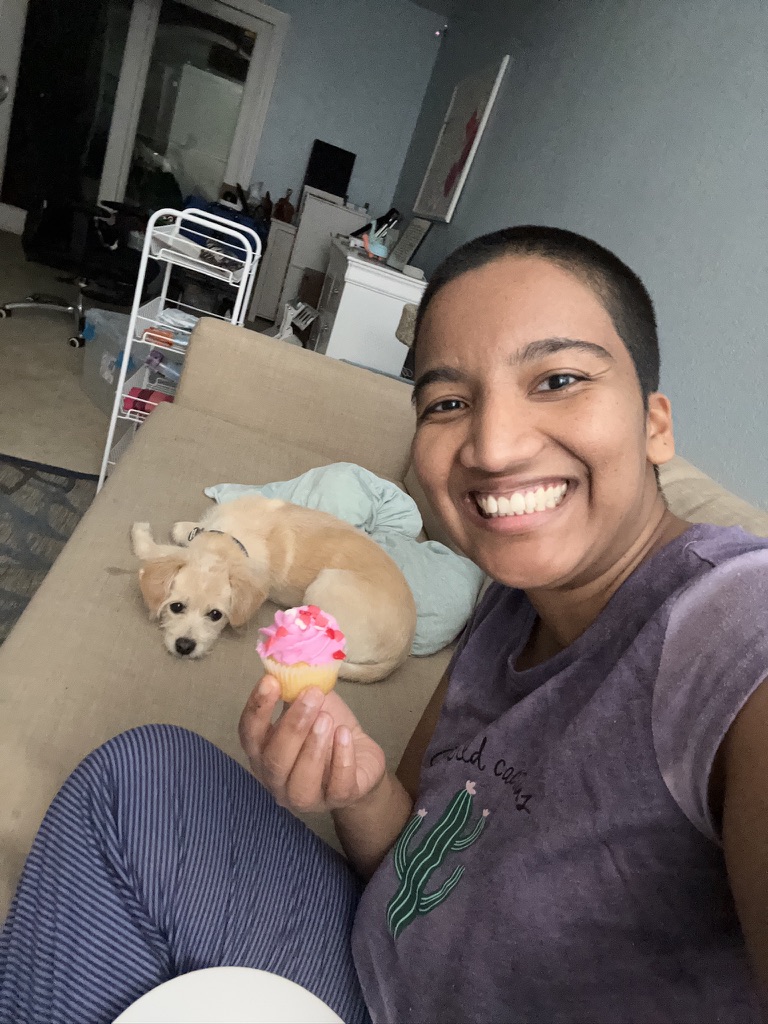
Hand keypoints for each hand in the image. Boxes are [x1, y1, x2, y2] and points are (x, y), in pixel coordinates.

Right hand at [238, 676, 386, 813]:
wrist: (360, 755)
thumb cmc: (326, 727)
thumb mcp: (310, 704)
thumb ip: (296, 687)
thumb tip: (289, 654)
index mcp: (263, 751)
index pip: (249, 734)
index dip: (257, 708)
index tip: (271, 681)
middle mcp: (277, 779)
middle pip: (275, 760)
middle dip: (292, 726)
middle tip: (312, 695)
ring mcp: (306, 796)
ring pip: (301, 782)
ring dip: (313, 747)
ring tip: (327, 719)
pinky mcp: (338, 799)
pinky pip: (337, 786)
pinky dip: (341, 759)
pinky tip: (345, 735)